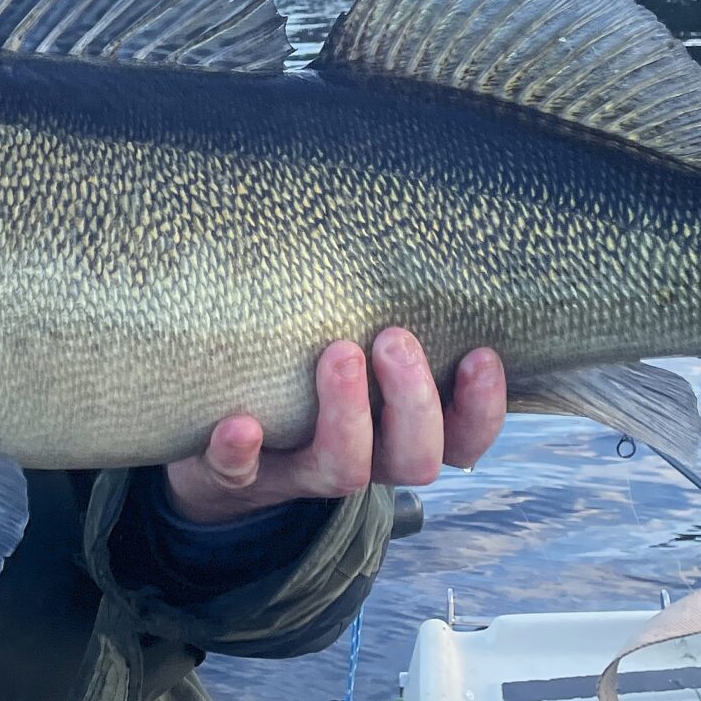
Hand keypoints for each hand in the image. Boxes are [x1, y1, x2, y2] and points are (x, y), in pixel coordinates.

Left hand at [163, 329, 505, 525]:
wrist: (219, 445)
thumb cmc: (305, 372)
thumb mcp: (355, 345)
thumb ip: (381, 312)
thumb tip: (409, 225)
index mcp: (399, 432)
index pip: (462, 438)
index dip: (481, 407)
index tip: (479, 353)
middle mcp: (363, 459)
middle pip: (415, 459)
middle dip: (413, 399)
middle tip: (395, 339)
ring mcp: (300, 471)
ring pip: (345, 471)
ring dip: (347, 415)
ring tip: (339, 353)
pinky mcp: (238, 475)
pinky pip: (241, 475)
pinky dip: (239, 453)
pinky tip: (239, 424)